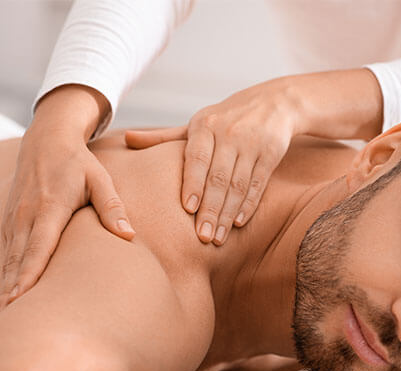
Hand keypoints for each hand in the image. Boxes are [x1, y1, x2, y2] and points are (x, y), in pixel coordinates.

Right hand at [0, 87, 134, 318]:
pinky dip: (5, 275)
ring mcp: (15, 218)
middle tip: (0, 320)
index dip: (28, 274)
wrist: (46, 139)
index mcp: (49, 206)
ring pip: (8, 259)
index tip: (19, 298)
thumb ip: (112, 208)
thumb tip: (129, 237)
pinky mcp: (11, 221)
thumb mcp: (101, 179)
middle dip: (8, 291)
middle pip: (16, 260)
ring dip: (3, 287)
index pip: (38, 246)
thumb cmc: (79, 163)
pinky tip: (5, 296)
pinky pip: (8, 253)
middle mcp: (27, 215)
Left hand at [125, 78, 299, 244]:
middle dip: (210, 209)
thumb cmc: (225, 119)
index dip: (193, 183)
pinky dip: (248, 205)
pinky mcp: (271, 153)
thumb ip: (164, 137)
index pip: (197, 158)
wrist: (273, 102)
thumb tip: (127, 140)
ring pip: (238, 185)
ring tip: (217, 238)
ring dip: (227, 214)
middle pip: (218, 177)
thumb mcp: (196, 124)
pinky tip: (238, 223)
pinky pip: (258, 183)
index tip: (187, 209)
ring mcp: (252, 144)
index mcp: (205, 126)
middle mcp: (229, 134)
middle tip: (202, 237)